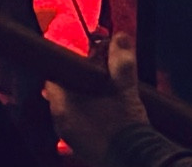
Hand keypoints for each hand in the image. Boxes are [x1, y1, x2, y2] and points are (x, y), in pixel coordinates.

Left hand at [45, 32, 151, 164]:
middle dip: (78, 84)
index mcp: (63, 107)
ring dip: (84, 101)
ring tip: (103, 95)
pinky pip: (80, 126)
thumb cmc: (125, 126)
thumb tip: (120, 38)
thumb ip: (121, 62)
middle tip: (96, 77)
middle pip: (63, 95)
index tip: (81, 62)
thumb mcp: (124, 89)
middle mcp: (62, 123)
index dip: (68, 67)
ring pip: (71, 110)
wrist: (137, 158)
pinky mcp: (83, 148)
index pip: (54, 79)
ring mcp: (71, 137)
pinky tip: (106, 114)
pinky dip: (89, 117)